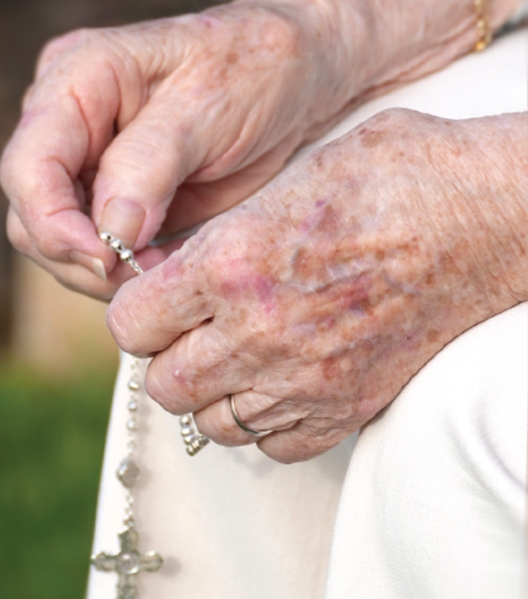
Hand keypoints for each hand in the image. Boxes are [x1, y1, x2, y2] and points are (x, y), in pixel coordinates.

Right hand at [0, 1, 356, 298]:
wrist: (299, 80)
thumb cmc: (259, 68)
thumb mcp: (210, 103)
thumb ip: (150, 164)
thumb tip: (109, 234)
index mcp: (76, 78)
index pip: (28, 166)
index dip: (53, 224)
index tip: (104, 261)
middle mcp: (64, 122)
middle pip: (30, 213)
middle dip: (80, 256)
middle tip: (141, 274)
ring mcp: (81, 163)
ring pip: (53, 241)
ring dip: (100, 271)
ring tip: (162, 266)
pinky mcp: (106, 199)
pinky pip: (90, 251)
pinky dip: (121, 271)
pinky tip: (164, 263)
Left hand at [107, 109, 527, 462]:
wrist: (493, 215)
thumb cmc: (396, 176)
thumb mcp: (286, 179)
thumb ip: (221, 234)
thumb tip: (176, 265)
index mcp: (232, 264)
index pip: (131, 324)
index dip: (136, 311)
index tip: (153, 300)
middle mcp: (259, 331)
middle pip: (163, 384)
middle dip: (166, 356)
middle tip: (190, 330)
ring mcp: (304, 379)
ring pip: (212, 423)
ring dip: (211, 392)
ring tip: (234, 356)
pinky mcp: (347, 407)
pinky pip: (273, 447)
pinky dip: (264, 422)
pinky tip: (278, 382)